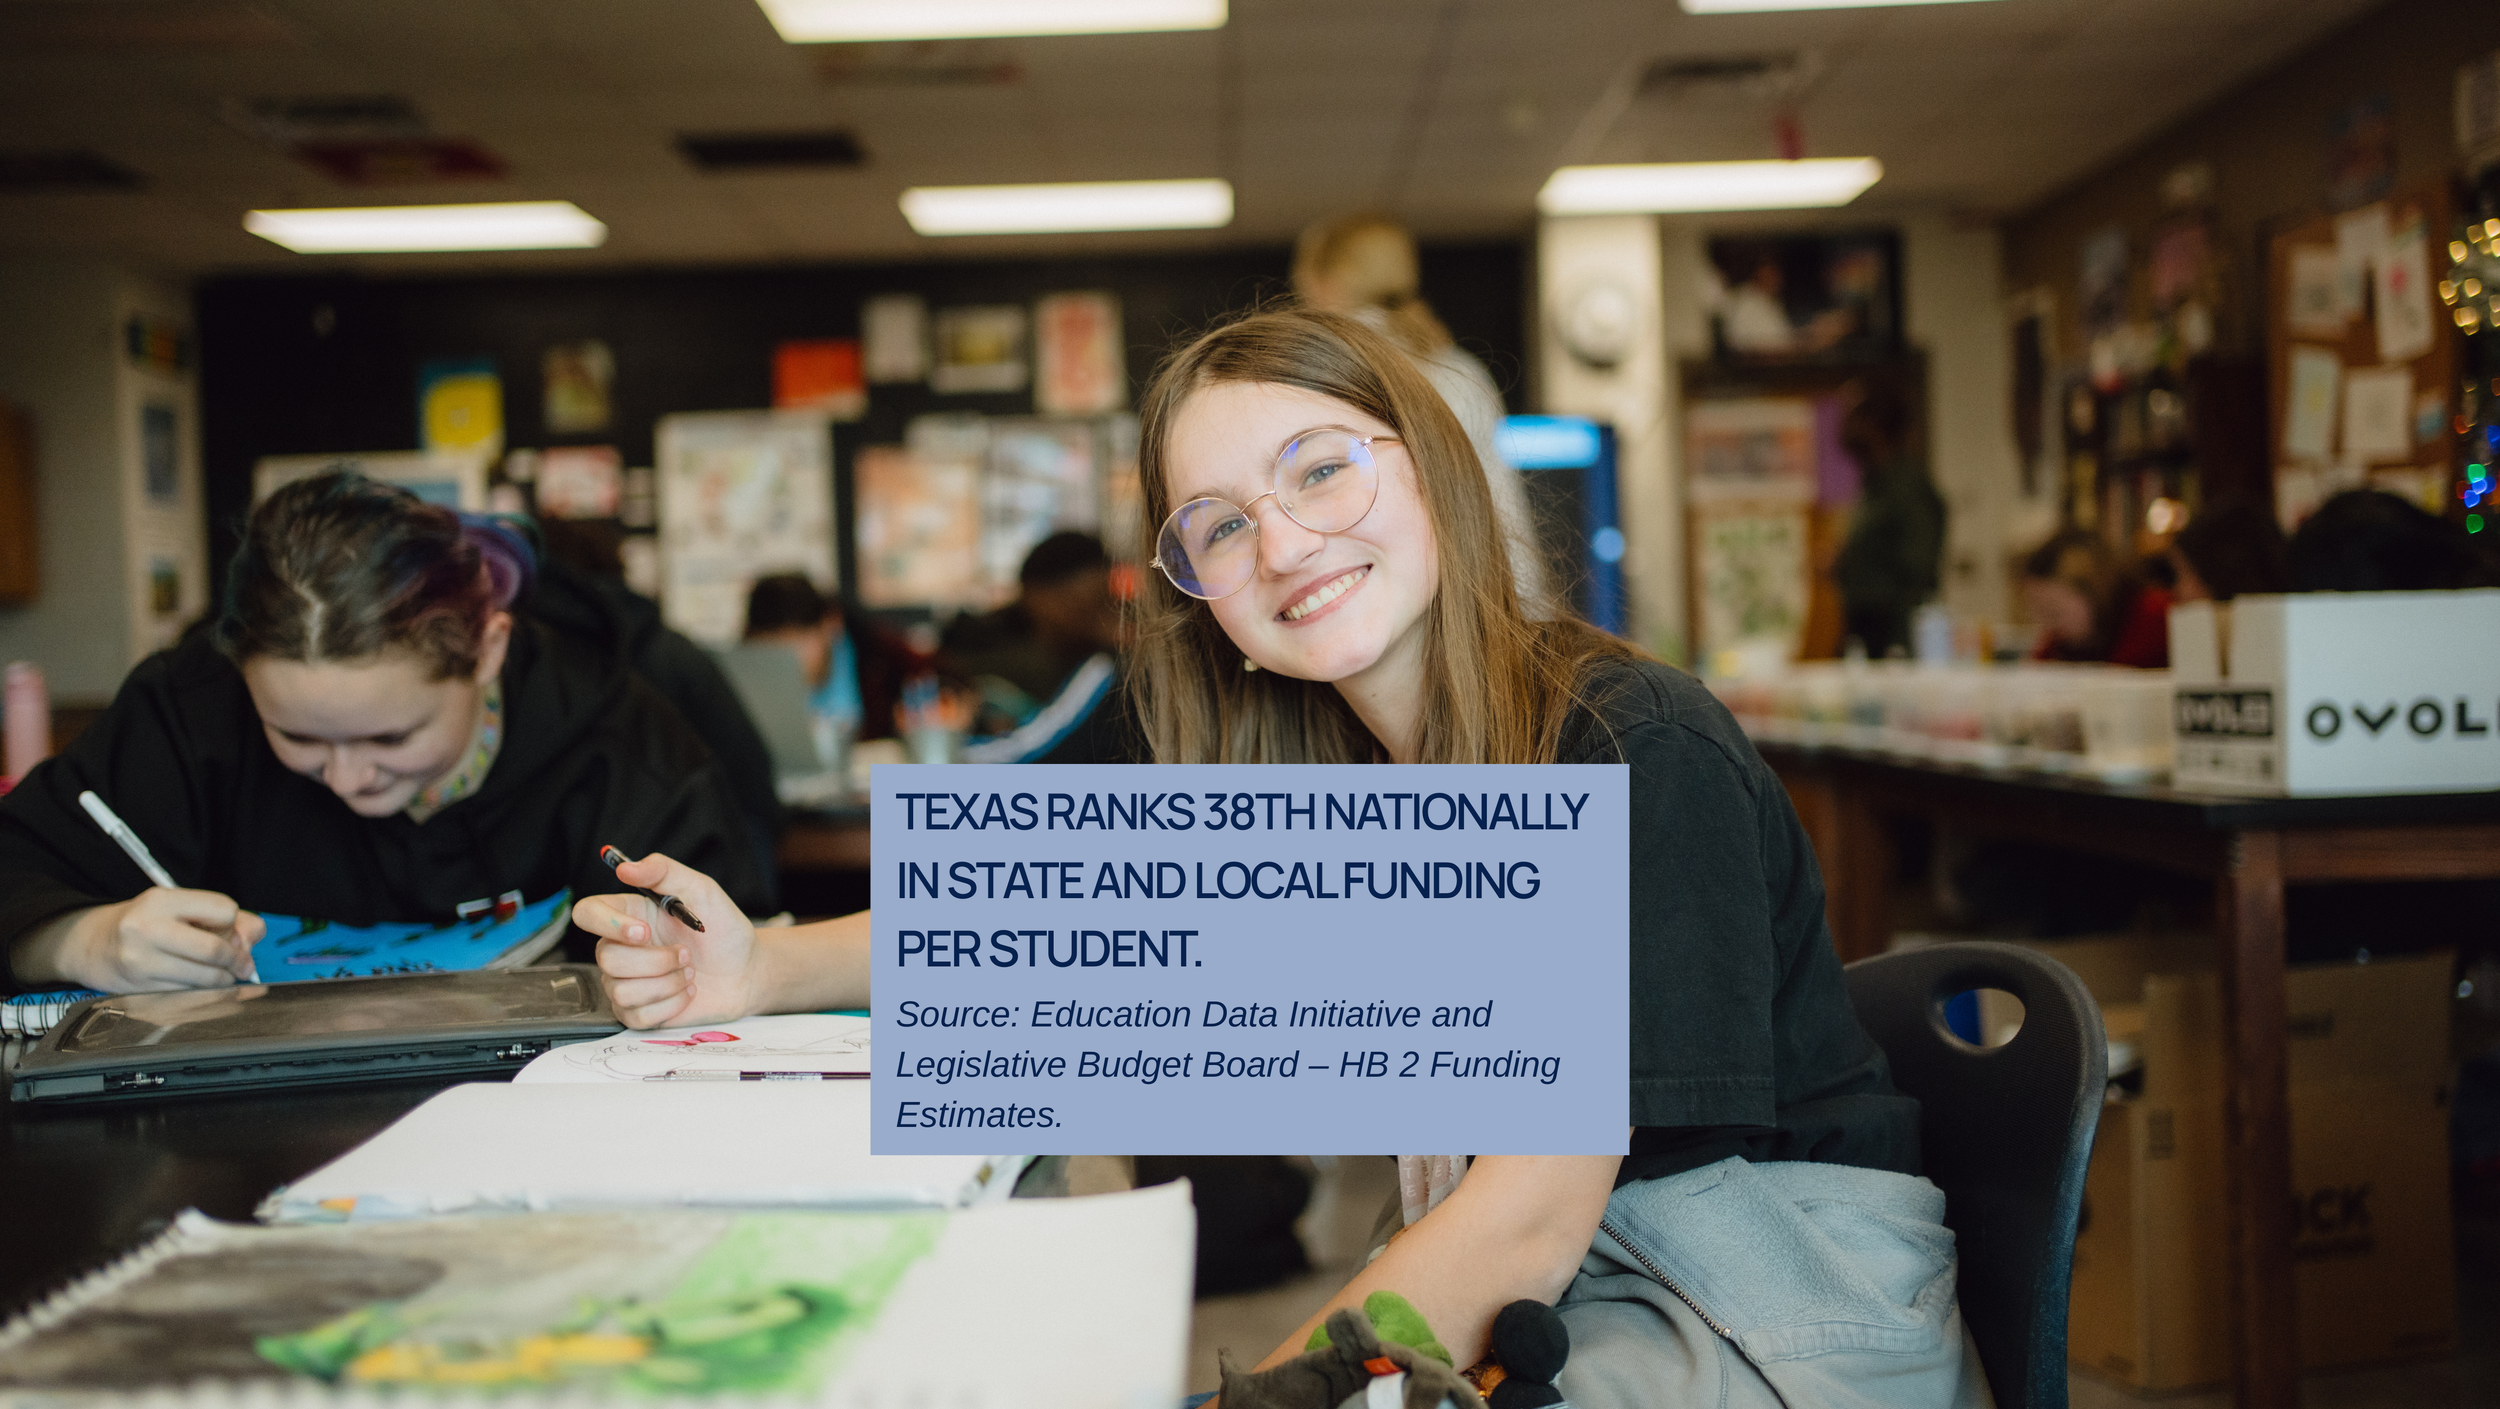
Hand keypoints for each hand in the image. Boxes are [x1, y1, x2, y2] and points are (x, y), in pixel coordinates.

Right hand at [59, 889, 264, 992]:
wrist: (95, 946)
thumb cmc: (148, 923)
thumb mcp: (181, 907)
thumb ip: (228, 917)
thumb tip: (254, 935)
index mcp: (161, 900)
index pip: (224, 909)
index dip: (231, 921)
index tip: (223, 928)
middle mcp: (147, 929)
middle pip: (216, 949)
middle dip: (238, 960)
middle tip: (244, 965)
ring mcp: (141, 962)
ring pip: (206, 978)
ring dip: (224, 979)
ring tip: (223, 975)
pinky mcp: (140, 989)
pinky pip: (190, 995)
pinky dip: (205, 993)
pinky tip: (199, 984)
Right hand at [572, 851, 759, 1028]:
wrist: (747, 971)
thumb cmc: (723, 929)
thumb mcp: (701, 889)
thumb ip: (664, 871)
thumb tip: (624, 867)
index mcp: (629, 914)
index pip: (587, 913)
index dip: (607, 924)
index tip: (644, 932)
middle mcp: (621, 948)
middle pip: (606, 958)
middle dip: (655, 960)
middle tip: (686, 954)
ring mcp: (626, 982)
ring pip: (621, 990)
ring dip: (666, 983)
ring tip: (689, 973)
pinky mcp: (638, 1012)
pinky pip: (637, 1015)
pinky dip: (671, 1005)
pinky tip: (687, 992)